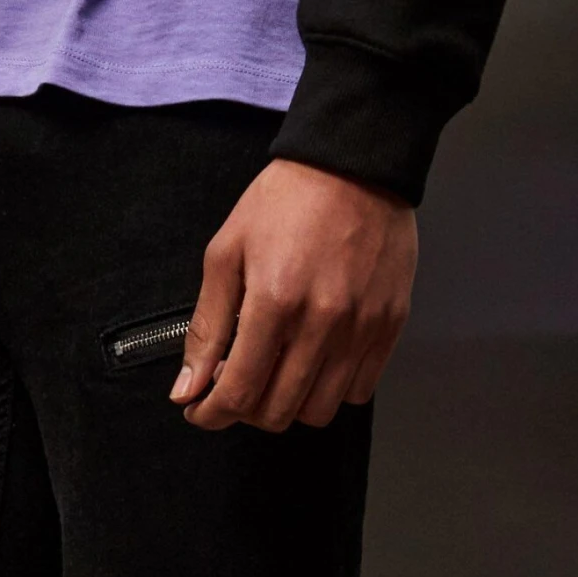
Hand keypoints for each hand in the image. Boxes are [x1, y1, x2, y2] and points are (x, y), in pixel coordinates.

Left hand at [173, 162, 416, 433]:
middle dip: (246, 411)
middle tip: (238, 383)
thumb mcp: (227, 253)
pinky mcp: (389, 325)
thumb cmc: (288, 199)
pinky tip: (315, 362)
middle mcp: (322, 322)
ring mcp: (361, 327)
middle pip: (278, 412)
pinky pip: (360, 391)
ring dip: (289, 404)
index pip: (239, 393)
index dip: (212, 414)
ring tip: (277, 372)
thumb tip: (188, 388)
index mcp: (275, 301)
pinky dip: (331, 390)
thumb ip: (206, 327)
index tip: (202, 410)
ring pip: (319, 411)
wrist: (354, 162)